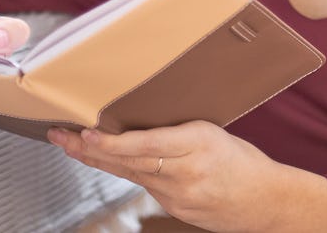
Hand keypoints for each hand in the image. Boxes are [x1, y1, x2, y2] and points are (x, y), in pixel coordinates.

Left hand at [47, 121, 326, 232]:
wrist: (268, 202)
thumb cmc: (242, 160)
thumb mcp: (211, 130)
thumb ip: (174, 129)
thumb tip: (131, 116)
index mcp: (199, 143)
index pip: (146, 144)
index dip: (112, 142)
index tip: (86, 134)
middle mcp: (186, 172)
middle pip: (127, 161)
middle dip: (87, 148)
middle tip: (58, 134)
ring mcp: (179, 196)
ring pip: (128, 174)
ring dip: (95, 158)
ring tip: (67, 144)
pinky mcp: (175, 208)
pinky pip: (141, 185)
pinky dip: (120, 170)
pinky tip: (100, 160)